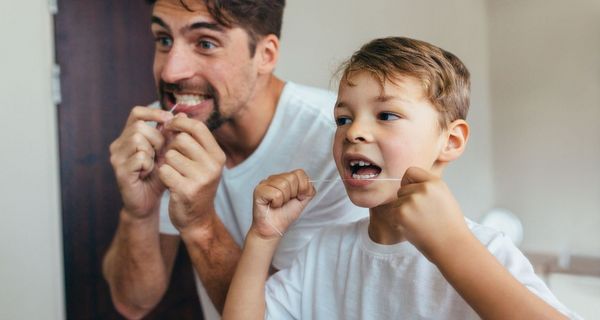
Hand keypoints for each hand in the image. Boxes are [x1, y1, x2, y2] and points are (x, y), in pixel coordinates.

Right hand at [109, 106, 173, 218]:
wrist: (148, 202)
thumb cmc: (158, 176)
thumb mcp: (167, 153)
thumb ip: (172, 135)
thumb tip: (182, 115)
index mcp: (128, 136)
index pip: (136, 113)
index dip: (153, 113)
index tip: (169, 119)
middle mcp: (119, 144)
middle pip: (139, 127)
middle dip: (157, 139)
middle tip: (161, 153)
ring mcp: (117, 157)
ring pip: (138, 139)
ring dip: (152, 152)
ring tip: (154, 164)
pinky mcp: (119, 170)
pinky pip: (139, 157)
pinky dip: (148, 164)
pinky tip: (148, 173)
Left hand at [157, 115, 225, 231]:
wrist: (197, 219)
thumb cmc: (195, 184)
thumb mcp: (200, 161)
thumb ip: (191, 139)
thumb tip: (178, 112)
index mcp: (218, 155)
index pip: (198, 127)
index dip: (180, 123)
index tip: (169, 126)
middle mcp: (213, 165)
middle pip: (182, 140)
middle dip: (171, 146)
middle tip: (171, 157)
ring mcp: (201, 179)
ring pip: (170, 155)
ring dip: (166, 162)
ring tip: (173, 173)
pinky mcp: (187, 190)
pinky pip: (164, 171)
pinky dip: (162, 175)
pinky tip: (169, 183)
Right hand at [251, 170, 315, 238]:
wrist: (274, 229)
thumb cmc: (285, 215)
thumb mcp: (302, 200)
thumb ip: (308, 189)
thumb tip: (309, 183)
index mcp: (285, 178)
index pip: (299, 173)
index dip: (302, 187)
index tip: (298, 198)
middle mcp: (274, 178)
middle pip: (292, 178)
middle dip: (293, 194)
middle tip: (285, 202)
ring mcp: (265, 183)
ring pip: (284, 185)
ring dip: (284, 199)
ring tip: (278, 204)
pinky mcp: (259, 190)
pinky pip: (276, 194)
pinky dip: (277, 203)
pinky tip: (272, 205)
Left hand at [384, 167, 471, 260]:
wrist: (451, 246)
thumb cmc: (449, 224)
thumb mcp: (444, 196)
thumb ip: (428, 186)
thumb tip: (409, 182)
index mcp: (435, 182)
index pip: (411, 172)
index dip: (409, 183)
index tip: (414, 193)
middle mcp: (423, 189)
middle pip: (402, 189)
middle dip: (407, 200)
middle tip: (423, 215)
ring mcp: (411, 201)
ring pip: (397, 202)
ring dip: (403, 212)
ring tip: (420, 222)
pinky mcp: (401, 213)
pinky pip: (392, 213)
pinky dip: (399, 221)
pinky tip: (413, 228)